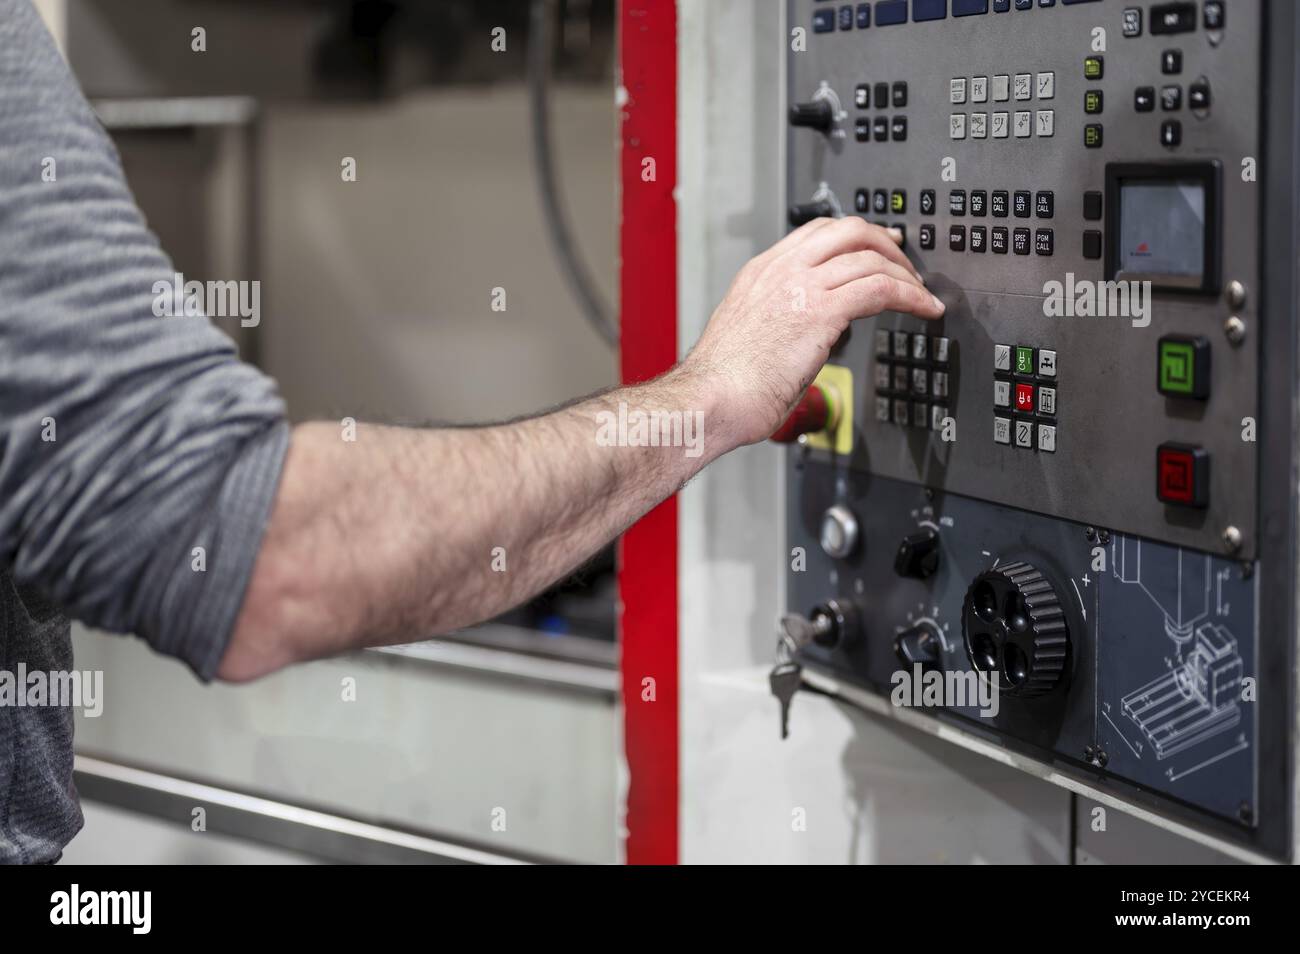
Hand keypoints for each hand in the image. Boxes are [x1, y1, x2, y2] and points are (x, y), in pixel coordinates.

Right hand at [681, 217, 944, 451]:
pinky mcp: (820, 311)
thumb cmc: (721, 385)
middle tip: (908, 264)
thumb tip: (809, 338)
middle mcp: (780, 271)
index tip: (876, 249)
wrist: (708, 400)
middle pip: (848, 230)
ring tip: (922, 295)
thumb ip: (779, 324)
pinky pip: (881, 288)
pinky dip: (911, 296)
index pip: (816, 233)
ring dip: (906, 274)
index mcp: (759, 273)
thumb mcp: (749, 337)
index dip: (854, 236)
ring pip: (870, 257)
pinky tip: (924, 310)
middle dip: (887, 243)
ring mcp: (800, 286)